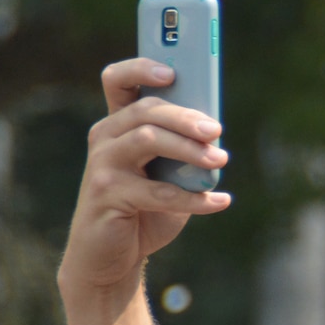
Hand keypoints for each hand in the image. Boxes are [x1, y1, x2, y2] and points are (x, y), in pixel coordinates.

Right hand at [60, 60, 230, 300]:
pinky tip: (221, 201)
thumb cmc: (145, 209)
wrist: (113, 256)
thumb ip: (183, 150)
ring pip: (147, 139)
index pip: (118, 81)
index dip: (140, 69)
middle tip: (216, 131)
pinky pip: (157, 191)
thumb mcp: (169, 174)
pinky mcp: (107, 195)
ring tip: (220, 161)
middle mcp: (105, 138)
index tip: (171, 72)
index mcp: (119, 125)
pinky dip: (195, 198)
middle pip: (145, 110)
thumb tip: (215, 132)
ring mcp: (102, 165)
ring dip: (189, 149)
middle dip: (185, 117)